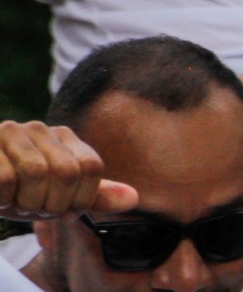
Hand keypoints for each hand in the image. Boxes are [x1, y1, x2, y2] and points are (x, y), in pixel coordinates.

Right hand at [0, 121, 137, 221]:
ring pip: (37, 173)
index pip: (92, 167)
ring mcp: (10, 132)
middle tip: (30, 207)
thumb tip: (134, 199)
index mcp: (63, 137)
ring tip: (13, 203)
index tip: (59, 210)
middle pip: (67, 172)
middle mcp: (40, 128)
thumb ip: (92, 196)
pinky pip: (5, 180)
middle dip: (50, 203)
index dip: (79, 198)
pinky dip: (3, 199)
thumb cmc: (14, 191)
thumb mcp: (54, 196)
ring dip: (24, 201)